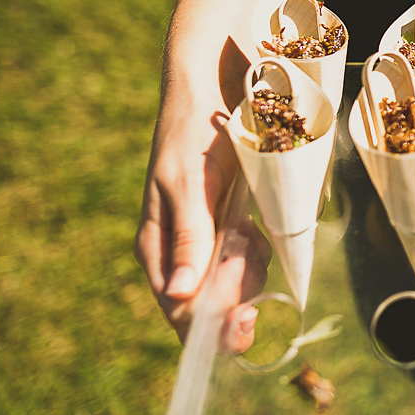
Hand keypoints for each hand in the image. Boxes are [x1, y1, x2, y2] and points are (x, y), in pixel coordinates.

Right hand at [135, 105, 270, 352]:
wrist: (215, 89)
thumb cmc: (194, 132)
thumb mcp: (190, 184)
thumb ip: (189, 237)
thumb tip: (179, 294)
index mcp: (156, 248)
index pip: (181, 311)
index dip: (213, 326)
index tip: (245, 317)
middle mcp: (178, 253)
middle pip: (210, 307)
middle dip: (238, 292)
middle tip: (250, 249)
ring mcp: (205, 242)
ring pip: (234, 286)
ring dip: (251, 266)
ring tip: (248, 226)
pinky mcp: (229, 229)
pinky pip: (248, 260)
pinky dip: (258, 249)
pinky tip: (254, 224)